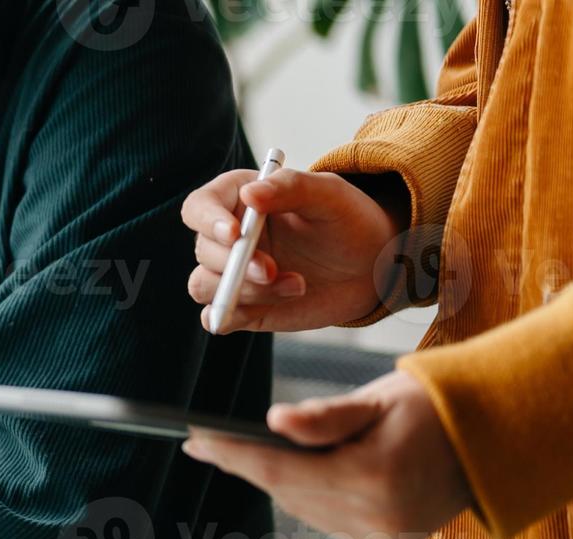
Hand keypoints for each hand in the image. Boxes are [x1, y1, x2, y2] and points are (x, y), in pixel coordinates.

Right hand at [181, 167, 406, 333]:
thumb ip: (291, 187)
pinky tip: (273, 306)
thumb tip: (248, 195)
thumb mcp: (329, 194)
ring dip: (244, 291)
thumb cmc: (349, 220)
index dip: (208, 221)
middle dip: (236, 264)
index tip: (235, 235)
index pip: (199, 207)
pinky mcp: (243, 306)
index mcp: (239, 200)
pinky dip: (232, 316)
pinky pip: (217, 317)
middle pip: (203, 251)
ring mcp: (233, 274)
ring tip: (296, 286)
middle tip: (274, 269)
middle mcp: (229, 238)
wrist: (372, 265)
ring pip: (205, 286)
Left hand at [181, 371, 471, 538]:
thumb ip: (326, 417)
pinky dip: (314, 500)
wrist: (498, 437)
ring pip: (306, 512)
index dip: (230, 454)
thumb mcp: (380, 399)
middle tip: (208, 442)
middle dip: (249, 466)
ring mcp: (386, 537)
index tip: (193, 440)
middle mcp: (377, 518)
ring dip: (281, 484)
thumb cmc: (436, 405)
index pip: (279, 468)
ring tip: (246, 454)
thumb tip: (276, 422)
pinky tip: (305, 476)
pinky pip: (332, 524)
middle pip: (288, 493)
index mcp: (372, 477)